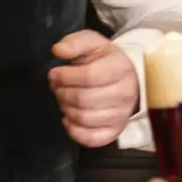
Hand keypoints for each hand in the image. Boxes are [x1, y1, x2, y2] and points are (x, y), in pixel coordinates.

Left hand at [50, 30, 141, 147]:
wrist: (126, 77)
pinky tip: (68, 119)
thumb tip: (58, 50)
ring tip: (63, 99)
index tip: (54, 73)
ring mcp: (121, 115)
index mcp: (120, 68)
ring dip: (66, 109)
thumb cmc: (105, 60)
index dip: (65, 77)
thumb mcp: (91, 43)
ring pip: (85, 119)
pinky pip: (91, 139)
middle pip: (84, 100)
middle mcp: (125, 93)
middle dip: (62, 93)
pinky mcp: (115, 131)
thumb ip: (74, 43)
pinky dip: (74, 131)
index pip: (89, 77)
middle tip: (56, 87)